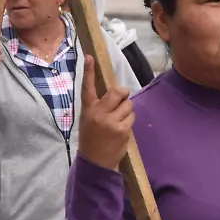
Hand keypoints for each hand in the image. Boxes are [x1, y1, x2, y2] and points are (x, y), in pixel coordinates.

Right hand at [78, 55, 134, 170]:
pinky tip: (121, 130)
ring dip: (127, 110)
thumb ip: (99, 107)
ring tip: (119, 120)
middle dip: (124, 93)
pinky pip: (132, 117)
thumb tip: (116, 93)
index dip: (89, 71)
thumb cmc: (91, 139)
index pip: (87, 87)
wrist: (95, 162)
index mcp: (88, 109)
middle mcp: (98, 113)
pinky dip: (129, 121)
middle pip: (118, 91)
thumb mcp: (88, 120)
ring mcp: (111, 121)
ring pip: (129, 105)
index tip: (89, 57)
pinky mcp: (122, 130)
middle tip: (122, 99)